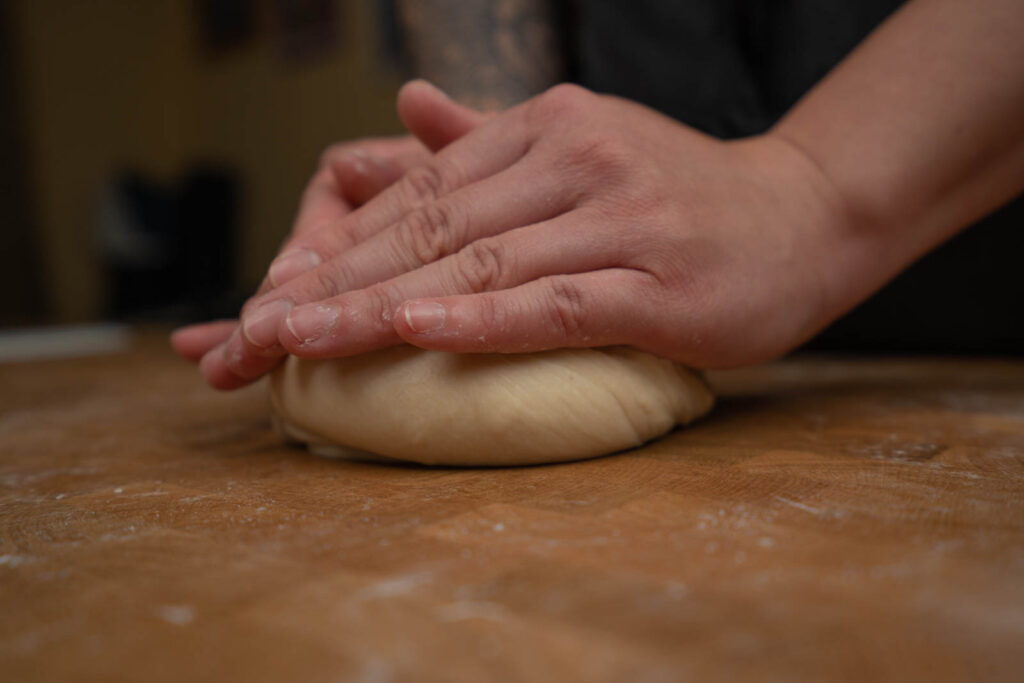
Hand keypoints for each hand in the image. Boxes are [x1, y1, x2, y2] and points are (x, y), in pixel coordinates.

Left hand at [210, 82, 860, 388]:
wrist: (804, 215)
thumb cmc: (679, 196)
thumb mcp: (580, 148)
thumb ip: (487, 138)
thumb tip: (404, 109)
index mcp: (544, 126)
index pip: (417, 191)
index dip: (333, 245)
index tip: (267, 295)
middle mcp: (573, 158)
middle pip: (429, 227)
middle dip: (330, 282)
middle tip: (251, 331)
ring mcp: (618, 217)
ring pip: (479, 263)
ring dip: (380, 304)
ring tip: (299, 337)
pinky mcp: (659, 283)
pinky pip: (556, 301)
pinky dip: (483, 317)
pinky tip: (416, 329)